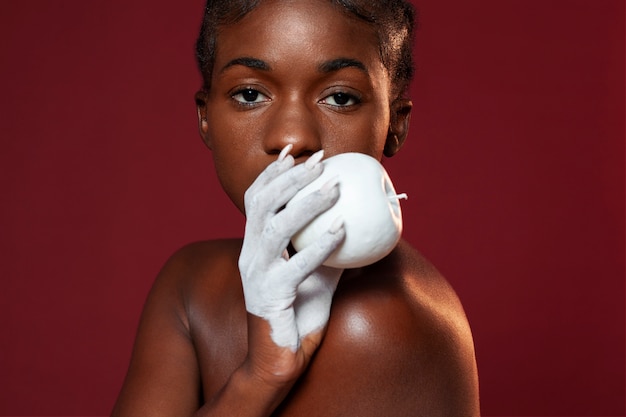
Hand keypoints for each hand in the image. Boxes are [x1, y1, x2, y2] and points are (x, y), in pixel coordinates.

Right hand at [239, 145, 344, 359]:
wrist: (279, 361)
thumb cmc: (299, 316)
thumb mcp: (318, 274)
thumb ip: (329, 249)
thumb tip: (359, 224)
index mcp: (255, 246)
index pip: (255, 200)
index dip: (272, 174)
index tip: (295, 154)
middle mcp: (250, 255)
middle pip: (261, 204)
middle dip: (289, 178)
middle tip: (319, 162)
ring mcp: (257, 274)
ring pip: (275, 227)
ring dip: (305, 203)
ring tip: (333, 186)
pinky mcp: (270, 295)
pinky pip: (297, 265)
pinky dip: (320, 245)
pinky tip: (342, 230)